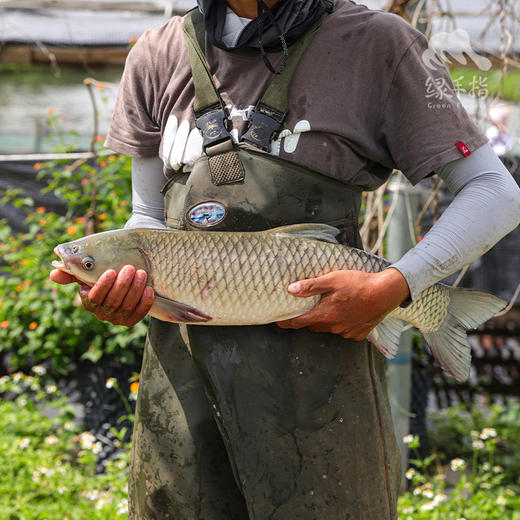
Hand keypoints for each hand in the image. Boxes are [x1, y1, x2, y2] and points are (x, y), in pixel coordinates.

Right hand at [50, 265, 153, 326]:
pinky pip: (139, 313)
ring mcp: (117, 319)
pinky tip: (149, 289)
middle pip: (113, 302)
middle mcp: (102, 314)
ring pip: (127, 306)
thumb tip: (53, 274)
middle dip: (123, 284)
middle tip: (131, 268)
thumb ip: (72, 273)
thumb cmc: (102, 276)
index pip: (95, 297)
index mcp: (89, 302)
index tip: (111, 271)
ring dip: (135, 290)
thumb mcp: (88, 273)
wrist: (122, 286)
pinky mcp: (131, 321)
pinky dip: (145, 302)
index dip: (103, 285)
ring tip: (142, 274)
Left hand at [277, 268, 409, 339]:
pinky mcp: (358, 334)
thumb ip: (311, 286)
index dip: (285, 321)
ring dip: (325, 320)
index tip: (277, 320)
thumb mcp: (332, 279)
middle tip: (305, 307)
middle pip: (312, 325)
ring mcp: (346, 332)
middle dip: (307, 318)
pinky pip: (344, 330)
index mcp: (324, 315)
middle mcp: (333, 327)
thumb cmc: (358, 284)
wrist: (386, 293)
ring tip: (328, 306)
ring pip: (328, 328)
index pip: (297, 322)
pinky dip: (341, 323)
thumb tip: (291, 290)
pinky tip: (346, 312)